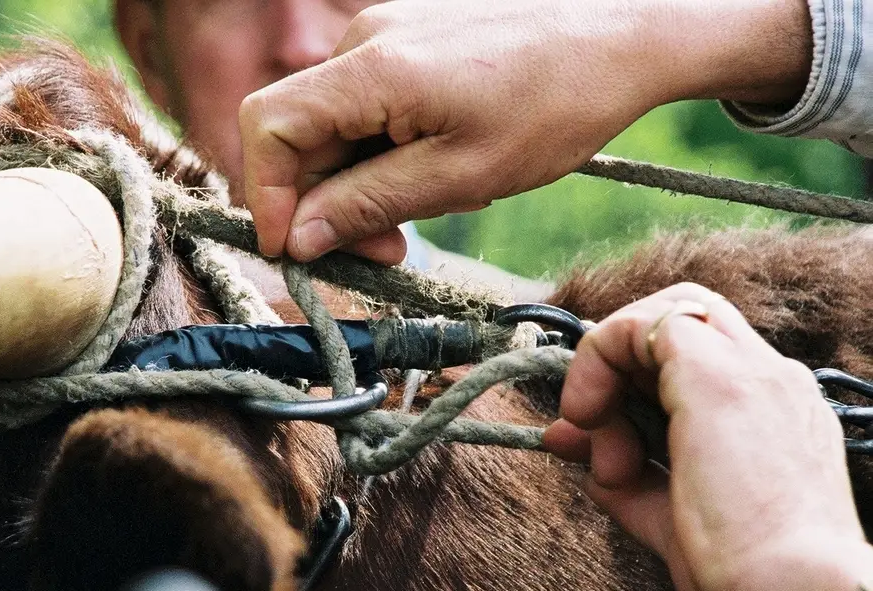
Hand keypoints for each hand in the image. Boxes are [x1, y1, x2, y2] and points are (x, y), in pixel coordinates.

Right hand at [239, 0, 811, 262]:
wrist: (624, 38)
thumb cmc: (557, 104)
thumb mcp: (460, 177)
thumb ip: (368, 207)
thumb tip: (298, 240)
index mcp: (372, 67)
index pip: (267, 126)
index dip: (266, 195)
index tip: (295, 252)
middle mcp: (365, 39)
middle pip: (297, 134)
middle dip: (323, 204)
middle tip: (381, 255)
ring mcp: (385, 35)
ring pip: (331, 128)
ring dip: (355, 185)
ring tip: (417, 218)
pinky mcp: (405, 43)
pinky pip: (363, 109)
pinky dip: (378, 154)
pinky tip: (427, 174)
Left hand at [543, 284, 872, 590]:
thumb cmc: (748, 581)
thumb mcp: (670, 522)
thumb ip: (622, 476)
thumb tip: (566, 438)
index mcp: (774, 416)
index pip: (698, 361)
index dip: (633, 384)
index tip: (597, 445)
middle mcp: (771, 381)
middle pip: (686, 318)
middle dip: (624, 357)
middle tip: (592, 421)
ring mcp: (751, 373)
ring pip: (666, 310)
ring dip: (609, 363)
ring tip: (601, 441)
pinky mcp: (718, 379)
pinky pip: (640, 326)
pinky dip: (598, 360)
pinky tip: (589, 416)